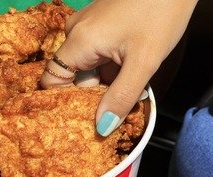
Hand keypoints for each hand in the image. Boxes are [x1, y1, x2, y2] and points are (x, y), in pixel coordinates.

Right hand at [41, 0, 196, 135]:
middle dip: (93, 94)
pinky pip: (98, 53)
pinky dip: (112, 67)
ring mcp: (88, 25)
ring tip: (131, 88)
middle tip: (117, 108)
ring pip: (88, 66)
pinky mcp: (101, 22)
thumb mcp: (144, 62)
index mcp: (79, 41)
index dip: (64, 102)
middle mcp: (76, 31)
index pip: (51, 80)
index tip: (85, 118)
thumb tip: (101, 128)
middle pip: (72, 76)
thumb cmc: (161, 13)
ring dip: (106, 81)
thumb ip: (121, 96)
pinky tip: (132, 71)